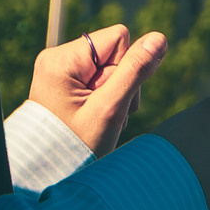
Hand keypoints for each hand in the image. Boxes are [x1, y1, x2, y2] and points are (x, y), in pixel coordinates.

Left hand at [29, 24, 168, 155]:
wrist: (49, 171)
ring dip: (116, 93)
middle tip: (106, 114)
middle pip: (115, 52)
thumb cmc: (77, 145)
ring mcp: (60, 69)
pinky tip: (96, 116)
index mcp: (62, 59)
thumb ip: (135, 71)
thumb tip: (159, 38)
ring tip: (100, 118)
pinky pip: (100, 76)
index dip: (126, 68)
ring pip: (111, 66)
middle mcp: (57, 57)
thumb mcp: (110, 109)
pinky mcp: (65, 80)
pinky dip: (106, 97)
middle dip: (121, 84)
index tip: (110, 98)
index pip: (119, 38)